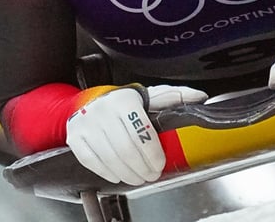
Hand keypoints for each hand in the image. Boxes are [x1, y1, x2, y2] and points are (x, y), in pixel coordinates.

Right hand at [65, 85, 206, 184]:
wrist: (90, 102)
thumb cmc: (123, 103)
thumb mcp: (147, 97)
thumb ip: (173, 98)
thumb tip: (199, 97)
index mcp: (124, 99)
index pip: (142, 132)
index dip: (153, 153)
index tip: (159, 164)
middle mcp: (103, 110)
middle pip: (126, 149)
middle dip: (142, 168)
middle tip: (150, 174)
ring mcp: (87, 124)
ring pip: (110, 158)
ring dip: (128, 174)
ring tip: (137, 177)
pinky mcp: (76, 137)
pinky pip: (92, 161)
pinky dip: (108, 172)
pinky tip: (118, 174)